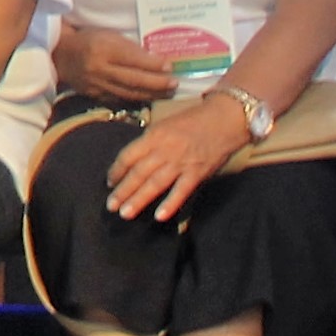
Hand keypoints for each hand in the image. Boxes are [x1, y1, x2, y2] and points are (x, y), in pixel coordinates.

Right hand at [48, 22, 177, 106]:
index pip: (133, 59)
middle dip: (157, 83)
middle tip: (175, 84)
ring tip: (168, 93)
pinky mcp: (94, 95)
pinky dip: (137, 98)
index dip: (153, 65)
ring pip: (129, 93)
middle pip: (133, 79)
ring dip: (151, 94)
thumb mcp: (109, 35)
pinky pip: (120, 98)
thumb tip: (156, 61)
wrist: (61, 55)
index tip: (170, 67)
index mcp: (102, 48)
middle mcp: (98, 68)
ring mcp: (96, 84)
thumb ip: (131, 48)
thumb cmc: (90, 40)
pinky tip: (150, 97)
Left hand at [106, 96, 247, 223]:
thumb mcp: (165, 124)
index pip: (128, 155)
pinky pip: (181, 191)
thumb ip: (150, 142)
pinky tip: (159, 217)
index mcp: (154, 135)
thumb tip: (134, 160)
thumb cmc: (194, 120)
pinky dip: (170, 204)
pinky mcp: (197, 172)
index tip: (110, 182)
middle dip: (123, 190)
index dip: (116, 170)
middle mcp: (164, 149)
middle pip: (138, 173)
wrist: (225, 118)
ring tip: (125, 213)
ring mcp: (181, 162)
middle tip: (110, 206)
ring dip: (138, 200)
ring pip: (155, 184)